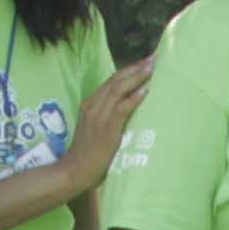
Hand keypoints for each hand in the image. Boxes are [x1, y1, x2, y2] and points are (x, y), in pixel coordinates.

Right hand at [60, 57, 155, 193]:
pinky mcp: (106, 128)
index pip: (111, 81)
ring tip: (152, 68)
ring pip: (119, 89)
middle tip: (153, 58)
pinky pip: (121, 108)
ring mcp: (98, 116)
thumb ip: (109, 116)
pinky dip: (134, 98)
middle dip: (135, 68)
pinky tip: (146, 90)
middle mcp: (93, 106)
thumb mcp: (96, 129)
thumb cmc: (88, 154)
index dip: (128, 70)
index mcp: (90, 104)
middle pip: (116, 80)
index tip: (144, 62)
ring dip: (137, 77)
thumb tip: (128, 109)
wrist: (75, 170)